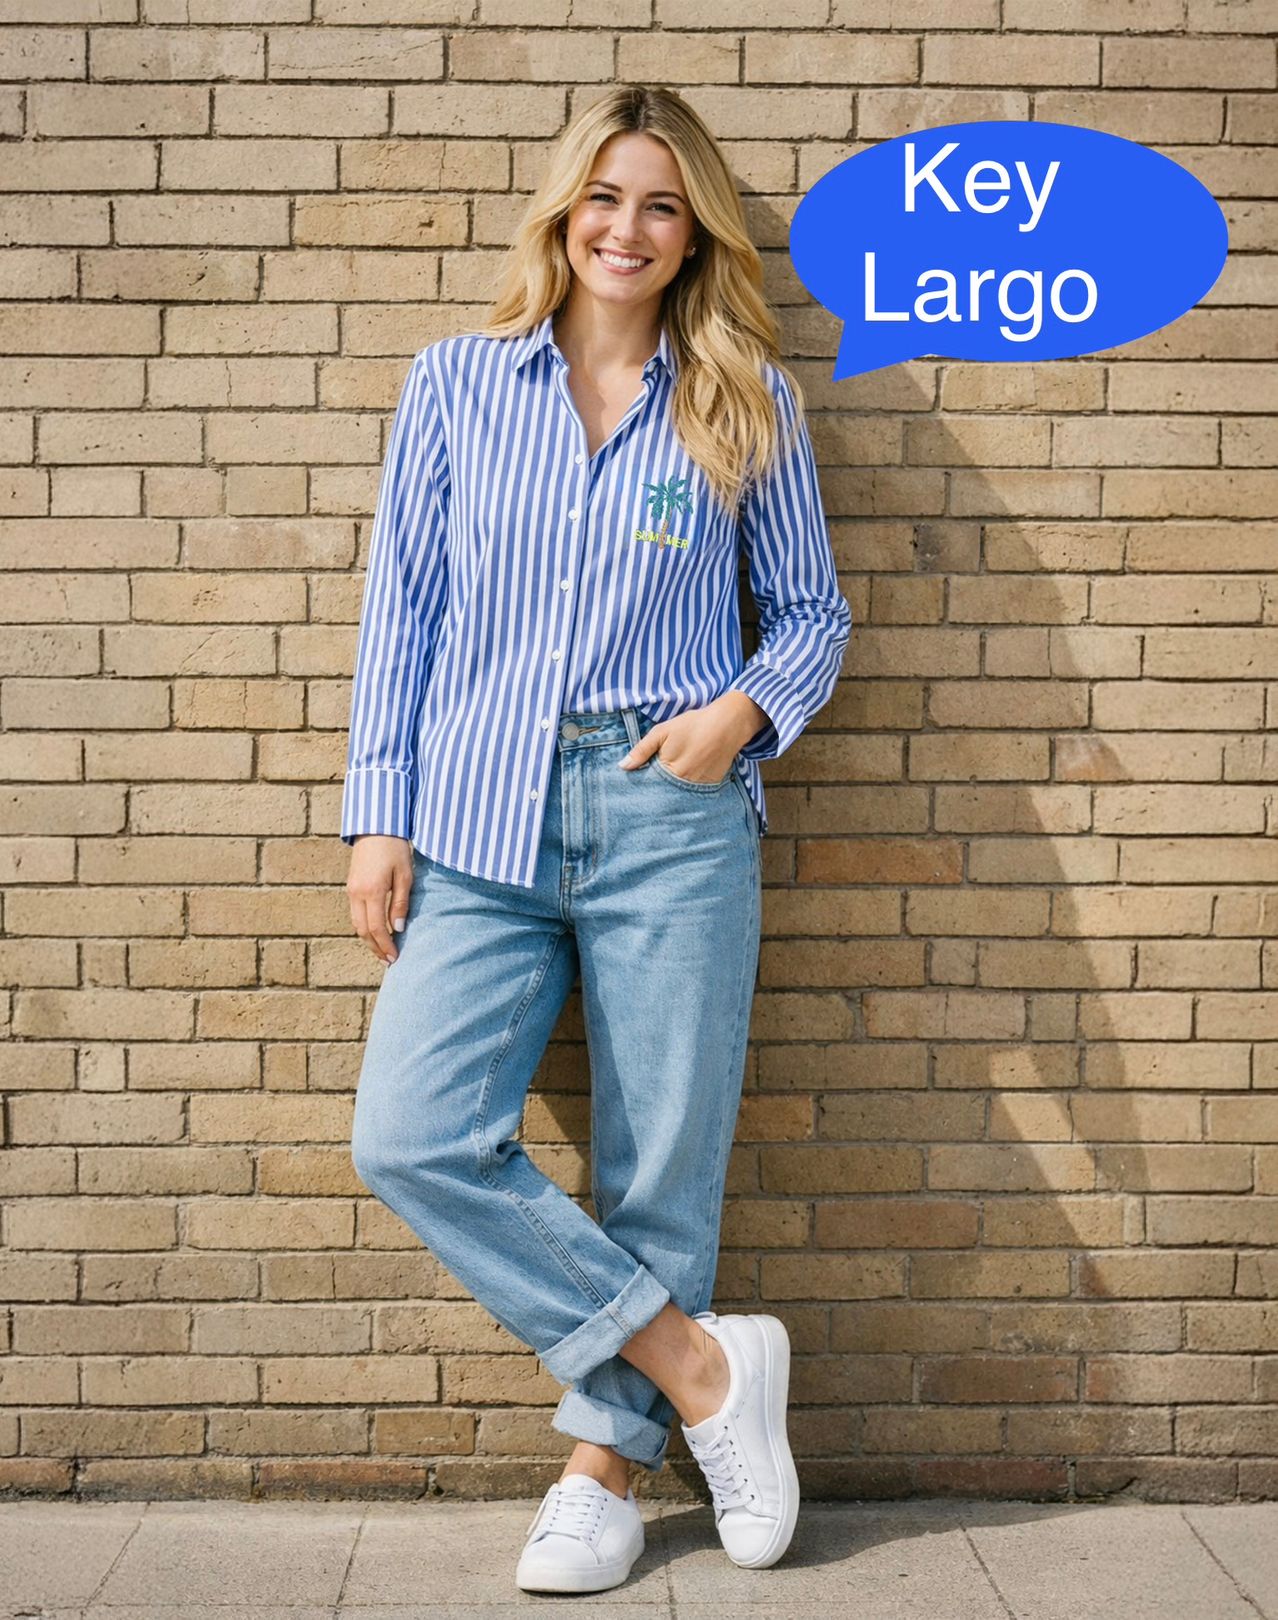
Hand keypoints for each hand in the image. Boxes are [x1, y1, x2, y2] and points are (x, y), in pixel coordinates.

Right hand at [347, 835, 413, 964]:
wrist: (376, 827)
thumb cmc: (395, 848)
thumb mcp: (405, 875)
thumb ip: (400, 903)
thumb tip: (398, 929)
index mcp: (371, 891)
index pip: (376, 928)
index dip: (385, 945)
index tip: (395, 958)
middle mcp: (356, 893)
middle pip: (362, 931)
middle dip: (375, 948)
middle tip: (389, 961)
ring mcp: (351, 890)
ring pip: (356, 923)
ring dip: (369, 939)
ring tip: (383, 951)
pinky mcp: (351, 886)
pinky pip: (355, 913)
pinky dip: (365, 927)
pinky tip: (376, 931)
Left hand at [619, 692, 767, 781]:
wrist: (728, 724)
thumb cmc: (693, 725)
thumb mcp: (663, 731)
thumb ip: (642, 749)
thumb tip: (623, 767)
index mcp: (668, 769)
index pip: (649, 785)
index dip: (642, 785)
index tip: (635, 788)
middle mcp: (683, 782)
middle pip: (663, 793)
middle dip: (656, 792)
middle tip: (652, 790)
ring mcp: (699, 787)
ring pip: (678, 795)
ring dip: (672, 792)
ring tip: (668, 786)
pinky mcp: (711, 786)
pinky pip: (695, 794)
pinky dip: (688, 791)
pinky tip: (685, 783)